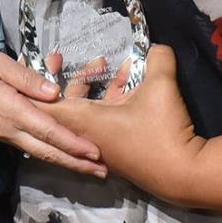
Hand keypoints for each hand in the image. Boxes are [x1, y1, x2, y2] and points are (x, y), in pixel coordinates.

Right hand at [0, 46, 106, 178]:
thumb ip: (27, 79)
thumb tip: (55, 93)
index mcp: (12, 111)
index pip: (49, 132)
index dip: (74, 144)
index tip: (96, 154)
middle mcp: (9, 129)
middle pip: (48, 152)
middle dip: (76, 164)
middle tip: (102, 173)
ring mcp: (3, 133)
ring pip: (39, 152)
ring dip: (65, 161)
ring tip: (88, 168)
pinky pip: (29, 146)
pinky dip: (50, 151)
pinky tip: (62, 151)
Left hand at [45, 46, 206, 203]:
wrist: (183, 175)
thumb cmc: (162, 132)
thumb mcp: (161, 87)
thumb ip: (157, 59)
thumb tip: (155, 47)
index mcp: (86, 122)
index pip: (46, 105)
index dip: (39, 84)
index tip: (40, 65)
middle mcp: (87, 136)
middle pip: (68, 104)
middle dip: (77, 78)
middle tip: (92, 60)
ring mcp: (102, 146)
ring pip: (90, 111)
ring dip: (99, 88)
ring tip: (116, 66)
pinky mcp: (118, 150)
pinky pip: (105, 120)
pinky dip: (113, 102)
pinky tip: (133, 85)